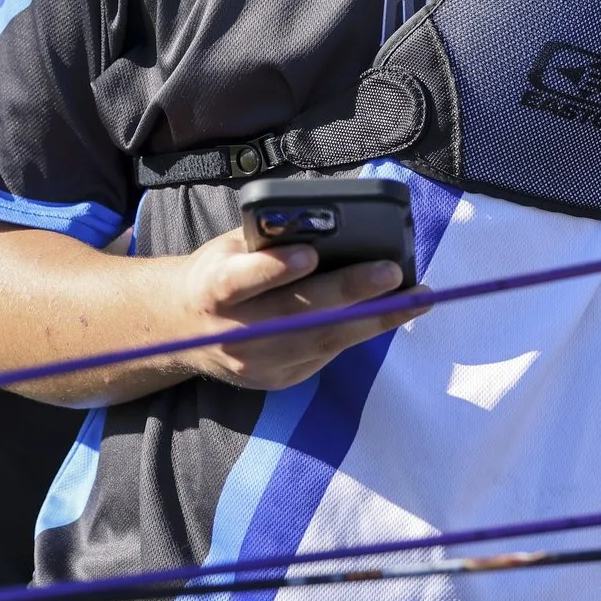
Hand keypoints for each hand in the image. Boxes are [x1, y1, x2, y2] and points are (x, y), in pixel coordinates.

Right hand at [172, 227, 428, 390]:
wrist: (184, 332)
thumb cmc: (219, 273)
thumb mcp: (229, 248)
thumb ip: (269, 238)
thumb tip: (327, 220)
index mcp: (212, 289)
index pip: (239, 280)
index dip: (272, 269)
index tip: (310, 254)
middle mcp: (233, 331)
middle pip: (295, 314)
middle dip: (349, 292)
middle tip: (392, 272)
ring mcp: (256, 363)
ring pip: (322, 340)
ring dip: (375, 318)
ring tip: (416, 297)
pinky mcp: (277, 380)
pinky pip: (326, 354)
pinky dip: (361, 331)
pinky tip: (393, 313)